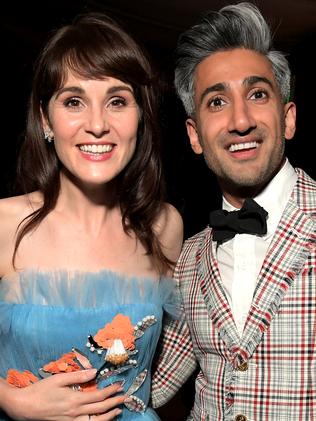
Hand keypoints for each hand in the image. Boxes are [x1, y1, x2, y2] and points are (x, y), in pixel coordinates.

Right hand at [2, 369, 124, 419]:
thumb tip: (94, 372)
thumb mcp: (59, 379)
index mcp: (75, 399)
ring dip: (109, 416)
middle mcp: (76, 412)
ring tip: (118, 410)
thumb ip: (78, 376)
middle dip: (115, 402)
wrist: (26, 407)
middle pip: (101, 408)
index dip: (111, 390)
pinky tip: (102, 419)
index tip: (120, 385)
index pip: (99, 395)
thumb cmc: (41, 390)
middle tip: (126, 397)